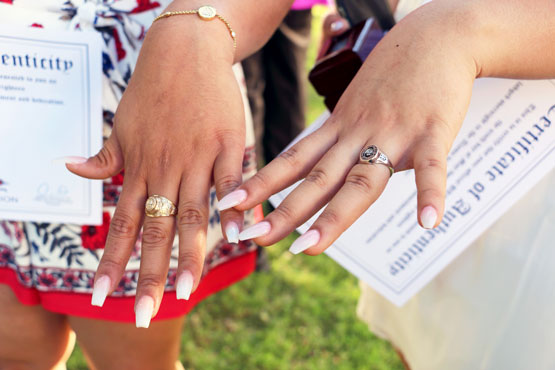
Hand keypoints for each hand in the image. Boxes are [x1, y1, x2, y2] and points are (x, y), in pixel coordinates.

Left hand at [66, 17, 245, 326]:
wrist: (185, 52)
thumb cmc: (154, 90)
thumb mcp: (123, 122)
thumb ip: (105, 155)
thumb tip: (72, 169)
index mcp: (139, 168)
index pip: (121, 225)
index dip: (111, 262)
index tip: (102, 296)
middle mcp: (164, 169)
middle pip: (154, 230)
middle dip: (148, 274)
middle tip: (143, 313)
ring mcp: (196, 158)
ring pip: (191, 214)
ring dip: (189, 255)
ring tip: (187, 290)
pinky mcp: (226, 144)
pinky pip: (230, 183)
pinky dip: (236, 209)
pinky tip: (241, 238)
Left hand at [219, 1, 478, 253]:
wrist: (437, 34)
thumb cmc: (393, 72)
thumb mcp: (356, 103)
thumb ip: (344, 138)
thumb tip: (333, 168)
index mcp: (339, 128)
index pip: (293, 160)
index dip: (261, 183)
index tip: (229, 204)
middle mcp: (358, 133)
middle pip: (318, 179)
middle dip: (284, 211)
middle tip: (251, 239)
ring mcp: (394, 132)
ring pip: (361, 180)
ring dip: (335, 217)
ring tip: (309, 248)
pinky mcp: (433, 130)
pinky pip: (431, 166)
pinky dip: (430, 194)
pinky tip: (428, 222)